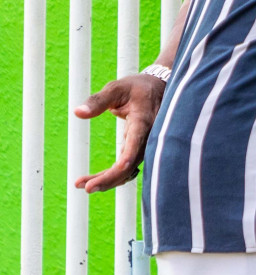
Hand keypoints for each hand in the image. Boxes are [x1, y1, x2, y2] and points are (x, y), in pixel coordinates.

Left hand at [72, 74, 167, 192]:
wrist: (159, 88)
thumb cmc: (137, 87)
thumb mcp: (116, 88)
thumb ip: (98, 101)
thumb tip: (78, 113)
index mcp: (143, 122)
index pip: (134, 148)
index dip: (121, 165)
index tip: (103, 177)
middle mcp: (149, 138)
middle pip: (131, 165)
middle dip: (109, 179)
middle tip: (83, 187)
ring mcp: (147, 145)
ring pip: (130, 170)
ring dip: (109, 180)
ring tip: (82, 184)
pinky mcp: (141, 148)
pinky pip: (130, 167)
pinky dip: (114, 175)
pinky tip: (97, 179)